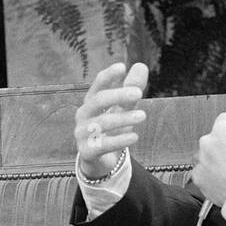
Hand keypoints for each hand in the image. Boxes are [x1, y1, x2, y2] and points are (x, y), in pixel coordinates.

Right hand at [75, 62, 149, 178]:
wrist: (100, 160)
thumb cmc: (111, 128)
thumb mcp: (123, 108)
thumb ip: (132, 88)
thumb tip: (141, 66)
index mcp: (91, 101)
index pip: (98, 84)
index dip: (108, 75)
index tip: (122, 67)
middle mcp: (84, 115)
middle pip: (98, 100)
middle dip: (118, 95)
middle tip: (138, 93)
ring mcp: (82, 133)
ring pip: (102, 123)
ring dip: (123, 118)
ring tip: (143, 116)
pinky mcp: (87, 151)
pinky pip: (103, 144)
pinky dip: (120, 140)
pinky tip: (135, 137)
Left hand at [191, 111, 225, 206]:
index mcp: (223, 130)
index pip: (223, 119)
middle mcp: (207, 143)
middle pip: (213, 138)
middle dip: (222, 144)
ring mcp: (200, 160)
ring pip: (205, 155)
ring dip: (213, 159)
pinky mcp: (197, 176)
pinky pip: (201, 171)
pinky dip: (209, 174)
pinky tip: (221, 178)